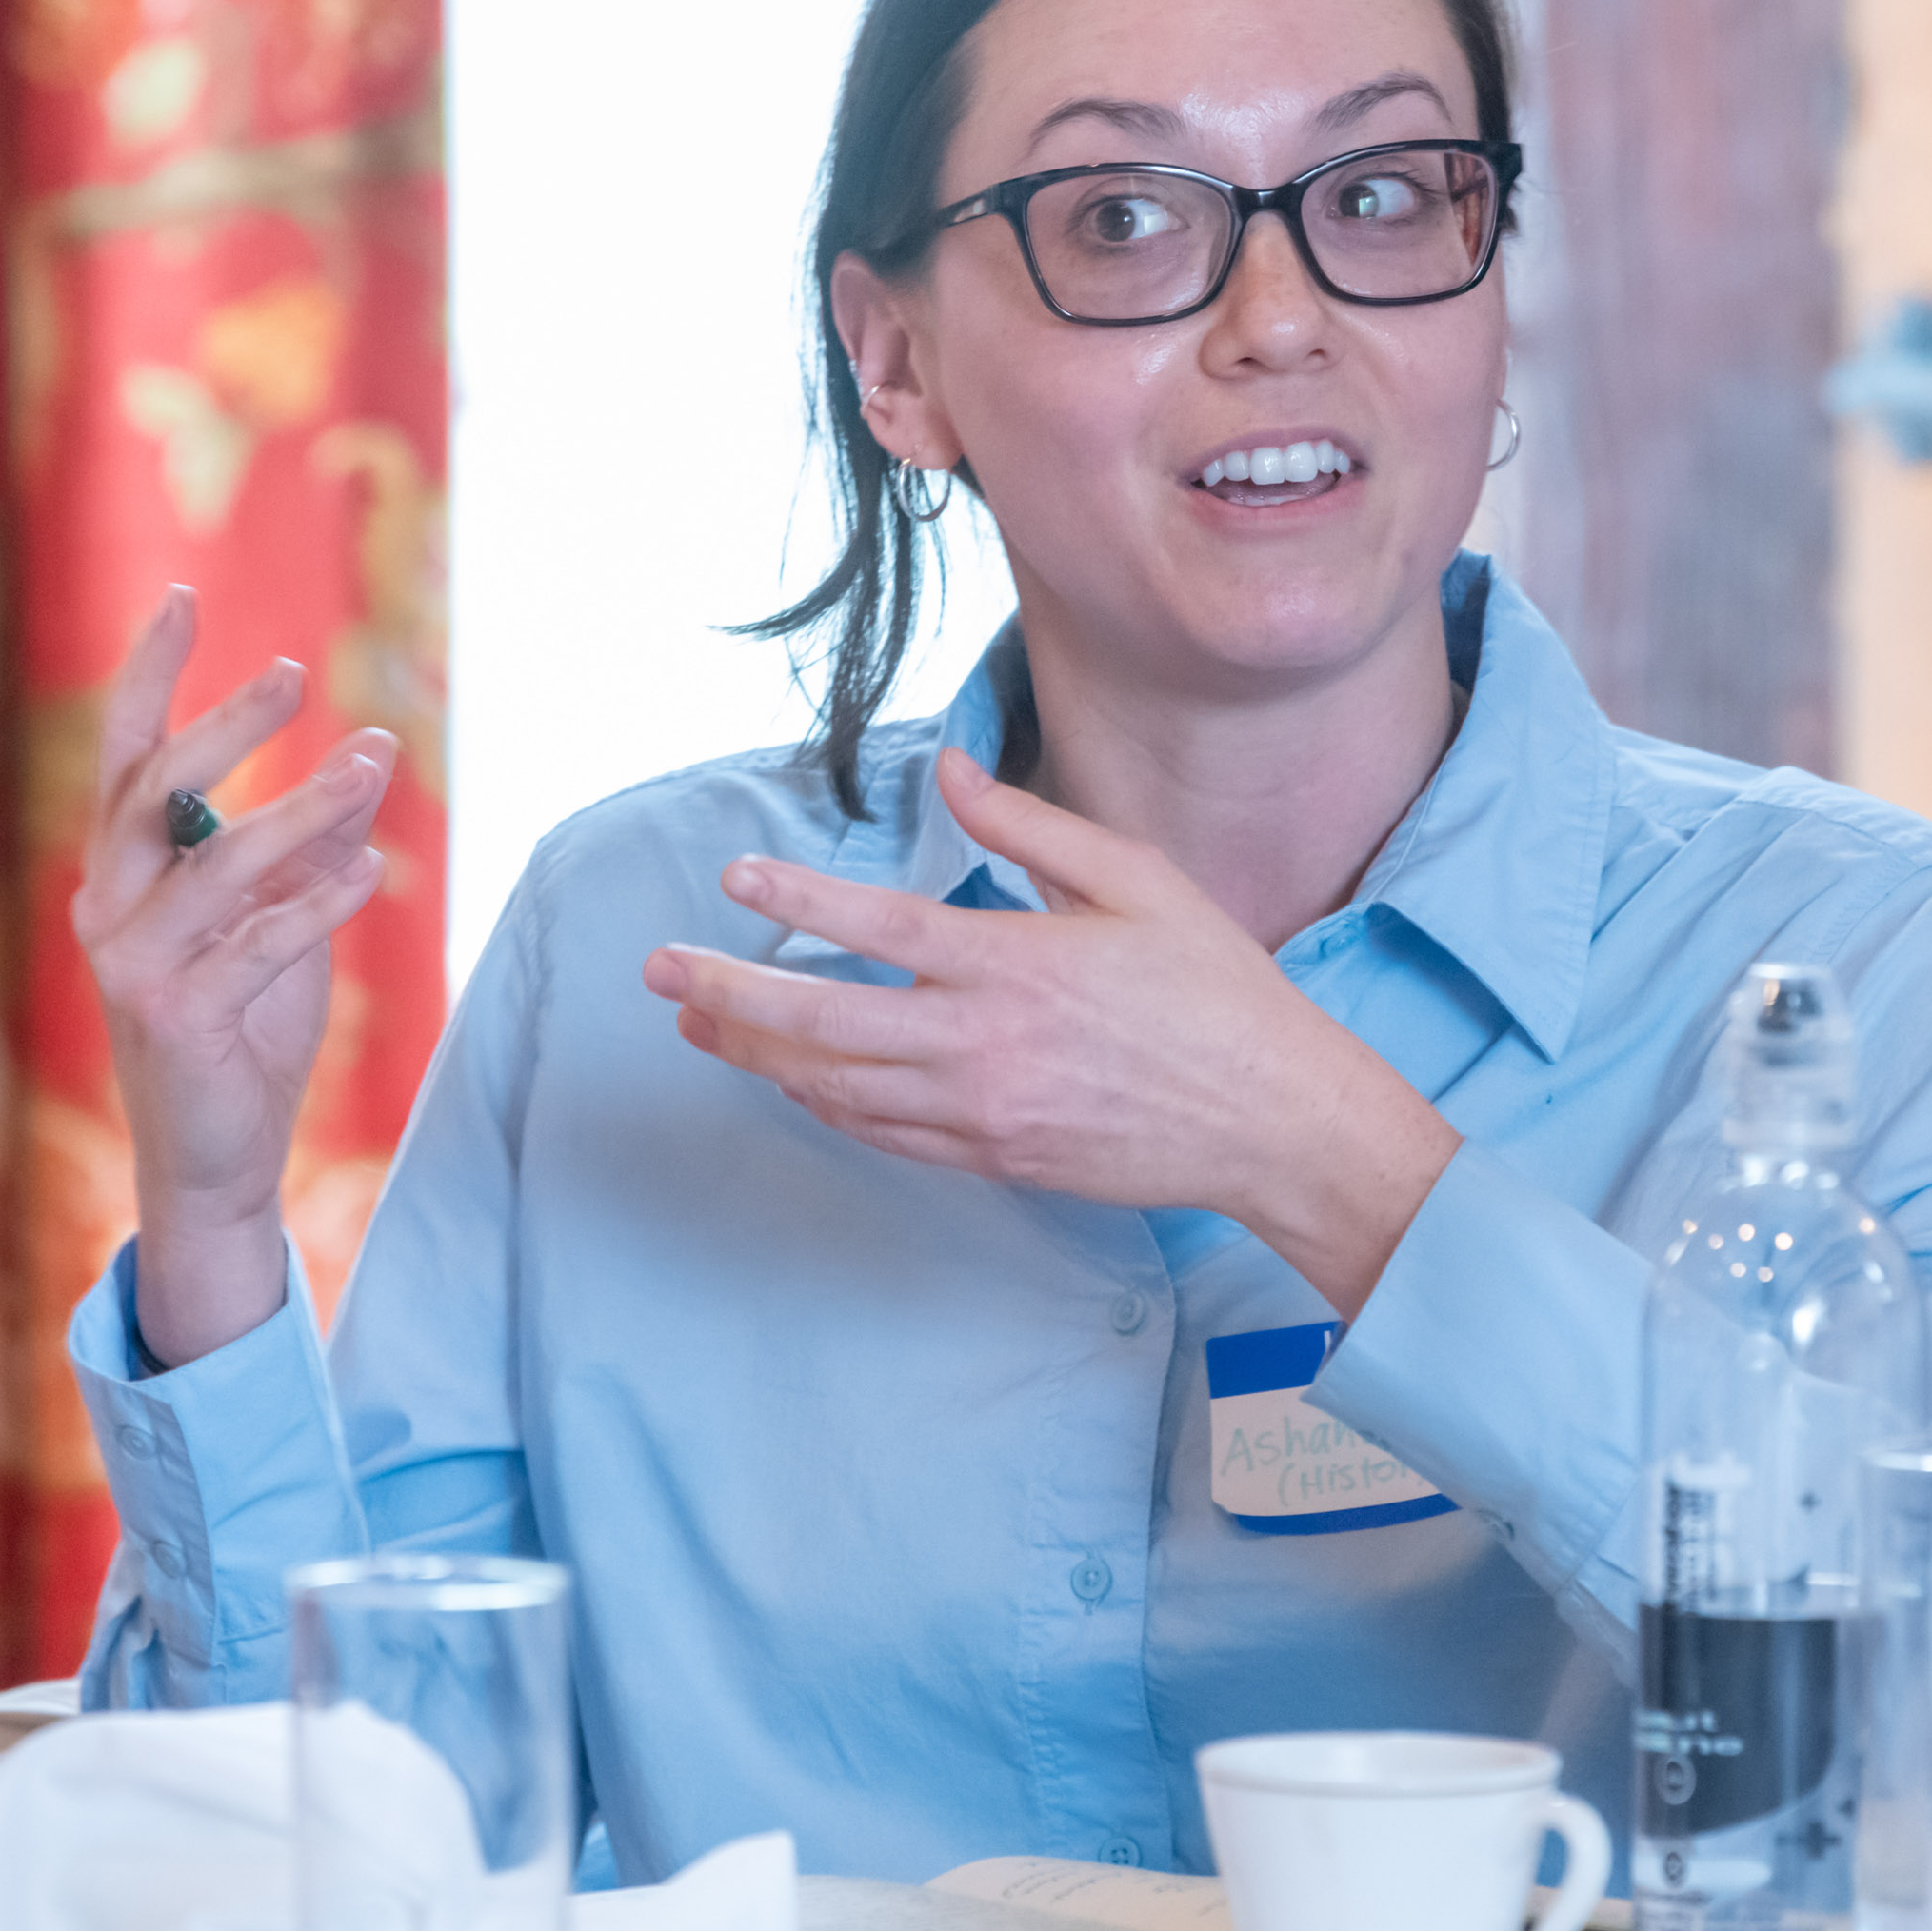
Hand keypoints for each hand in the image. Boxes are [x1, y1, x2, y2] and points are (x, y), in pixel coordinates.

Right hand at [71, 583, 399, 1363]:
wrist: (218, 1152)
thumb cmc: (245, 1025)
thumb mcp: (284, 917)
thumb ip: (311, 843)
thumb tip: (367, 755)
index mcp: (123, 871)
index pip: (124, 754)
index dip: (151, 674)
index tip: (183, 594)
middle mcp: (109, 906)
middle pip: (152, 791)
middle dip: (225, 725)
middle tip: (295, 672)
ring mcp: (133, 964)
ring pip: (216, 865)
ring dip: (300, 810)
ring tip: (371, 761)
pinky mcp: (176, 1017)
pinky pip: (254, 942)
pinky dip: (316, 903)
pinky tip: (372, 871)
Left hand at [642, 750, 1461, 1318]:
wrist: (1272, 1122)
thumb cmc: (1217, 992)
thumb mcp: (1139, 882)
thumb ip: (1032, 829)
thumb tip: (950, 770)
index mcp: (1020, 964)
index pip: (879, 930)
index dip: (797, 900)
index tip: (734, 876)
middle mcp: (984, 1046)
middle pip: (824, 1023)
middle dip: (728, 996)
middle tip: (660, 972)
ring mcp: (982, 1114)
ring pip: (836, 1088)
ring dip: (758, 1055)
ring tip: (698, 1024)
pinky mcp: (992, 1160)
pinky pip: (881, 1134)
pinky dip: (822, 1104)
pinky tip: (790, 1079)